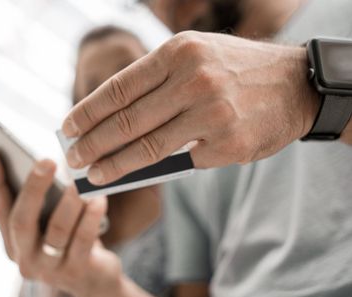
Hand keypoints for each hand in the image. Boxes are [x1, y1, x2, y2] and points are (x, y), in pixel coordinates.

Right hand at [0, 154, 121, 296]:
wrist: (95, 281)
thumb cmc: (70, 240)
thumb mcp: (51, 222)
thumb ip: (42, 202)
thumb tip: (45, 163)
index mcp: (12, 243)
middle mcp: (25, 258)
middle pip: (22, 221)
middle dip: (33, 188)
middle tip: (46, 160)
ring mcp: (50, 269)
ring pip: (57, 230)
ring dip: (69, 201)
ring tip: (79, 179)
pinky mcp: (77, 272)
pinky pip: (83, 240)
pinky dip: (90, 216)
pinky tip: (98, 198)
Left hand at [62, 31, 320, 184]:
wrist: (295, 86)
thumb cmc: (233, 73)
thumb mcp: (195, 59)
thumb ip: (156, 86)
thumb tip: (110, 126)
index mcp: (178, 53)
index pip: (119, 88)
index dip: (88, 111)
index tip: (67, 128)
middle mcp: (193, 80)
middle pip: (126, 120)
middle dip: (92, 143)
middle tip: (72, 157)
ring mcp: (212, 113)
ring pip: (147, 147)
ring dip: (113, 164)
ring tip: (92, 175)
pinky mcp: (227, 145)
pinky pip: (183, 162)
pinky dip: (163, 167)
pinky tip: (146, 171)